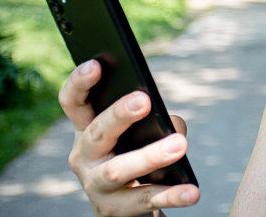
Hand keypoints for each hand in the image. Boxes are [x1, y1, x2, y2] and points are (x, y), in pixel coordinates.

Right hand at [58, 59, 199, 216]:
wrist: (123, 206)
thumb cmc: (131, 152)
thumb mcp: (136, 133)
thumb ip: (152, 121)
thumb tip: (171, 126)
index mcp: (85, 129)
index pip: (73, 102)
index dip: (80, 83)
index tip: (96, 64)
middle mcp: (83, 156)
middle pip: (97, 132)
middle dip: (119, 114)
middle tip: (145, 99)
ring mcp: (96, 186)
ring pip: (118, 170)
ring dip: (150, 156)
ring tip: (180, 145)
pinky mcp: (115, 210)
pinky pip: (146, 200)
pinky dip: (172, 195)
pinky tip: (192, 192)